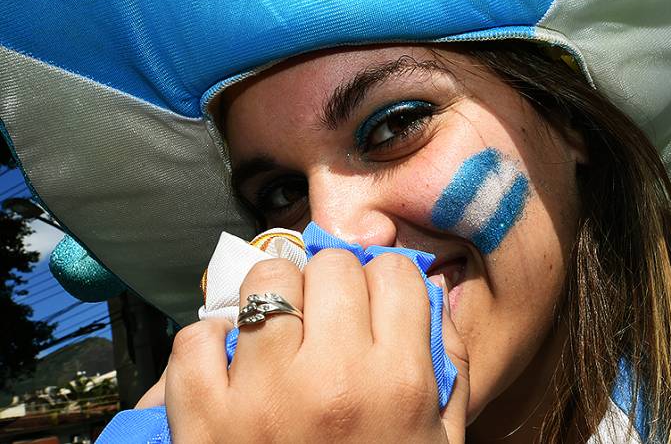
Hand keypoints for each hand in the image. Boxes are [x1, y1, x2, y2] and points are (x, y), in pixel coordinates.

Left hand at [163, 250, 469, 442]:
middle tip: (327, 316)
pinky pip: (198, 336)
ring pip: (266, 282)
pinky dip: (210, 343)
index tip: (374, 299)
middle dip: (333, 284)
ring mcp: (264, 395)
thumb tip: (432, 297)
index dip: (386, 282)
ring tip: (278, 332)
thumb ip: (450, 368)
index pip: (396, 273)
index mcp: (399, 384)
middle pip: (332, 266)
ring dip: (273, 299)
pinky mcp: (204, 418)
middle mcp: (334, 379)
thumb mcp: (440, 442)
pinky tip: (231, 365)